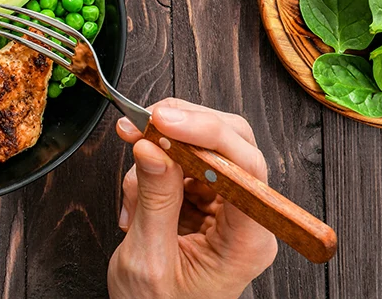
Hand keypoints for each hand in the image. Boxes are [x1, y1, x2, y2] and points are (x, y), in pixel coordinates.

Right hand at [107, 99, 278, 298]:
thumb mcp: (148, 260)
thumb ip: (154, 200)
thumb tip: (151, 146)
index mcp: (248, 241)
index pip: (245, 168)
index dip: (207, 134)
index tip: (164, 122)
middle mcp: (246, 217)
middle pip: (232, 144)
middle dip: (184, 128)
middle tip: (143, 123)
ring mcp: (226, 206)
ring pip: (203, 145)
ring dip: (160, 152)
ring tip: (134, 193)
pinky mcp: (206, 199)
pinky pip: (182, 161)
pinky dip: (153, 166)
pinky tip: (137, 197)